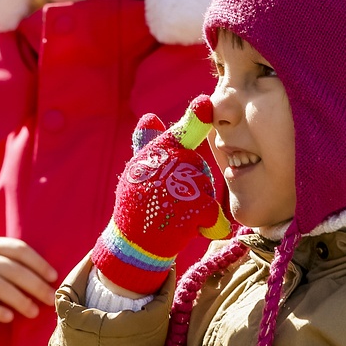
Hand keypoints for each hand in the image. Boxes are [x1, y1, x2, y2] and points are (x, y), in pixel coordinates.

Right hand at [0, 237, 57, 321]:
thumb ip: (12, 262)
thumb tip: (49, 280)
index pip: (19, 249)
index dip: (38, 263)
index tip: (53, 277)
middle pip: (12, 269)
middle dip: (34, 285)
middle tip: (49, 299)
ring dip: (19, 300)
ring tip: (33, 312)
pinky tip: (9, 318)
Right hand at [92, 95, 231, 295]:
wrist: (133, 243)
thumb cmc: (138, 202)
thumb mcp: (139, 170)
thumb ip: (148, 143)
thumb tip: (150, 117)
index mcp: (156, 152)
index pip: (181, 132)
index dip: (195, 117)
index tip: (205, 102)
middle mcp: (166, 165)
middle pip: (197, 168)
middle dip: (190, 184)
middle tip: (167, 200)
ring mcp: (178, 187)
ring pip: (205, 189)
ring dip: (197, 204)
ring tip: (173, 215)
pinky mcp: (191, 211)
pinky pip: (212, 212)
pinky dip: (209, 224)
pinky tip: (194, 229)